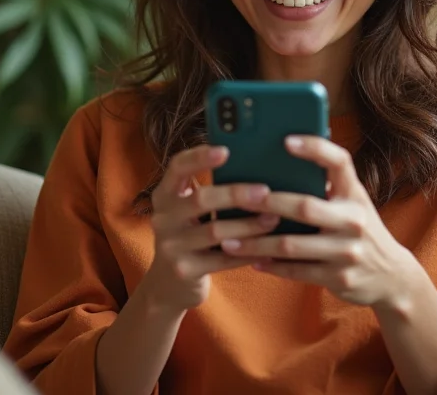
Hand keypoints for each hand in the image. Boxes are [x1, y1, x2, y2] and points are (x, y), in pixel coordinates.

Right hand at [142, 144, 279, 313]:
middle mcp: (162, 218)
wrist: (170, 285)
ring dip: (248, 225)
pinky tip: (268, 246)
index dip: (199, 156)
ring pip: (215, 231)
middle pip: (200, 199)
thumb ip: (209, 189)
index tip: (226, 150)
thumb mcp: (190, 210)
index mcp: (165, 195)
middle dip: (235, 194)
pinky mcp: (185, 271)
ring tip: (273, 218)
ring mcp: (171, 246)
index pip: (177, 167)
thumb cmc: (191, 234)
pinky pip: (223, 260)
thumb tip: (253, 164)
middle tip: (265, 191)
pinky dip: (248, 251)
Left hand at [220, 136, 418, 311]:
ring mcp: (347, 251)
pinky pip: (296, 271)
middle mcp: (354, 219)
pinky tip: (251, 261)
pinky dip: (271, 266)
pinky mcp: (339, 278)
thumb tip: (283, 154)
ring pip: (292, 245)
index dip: (315, 148)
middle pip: (305, 206)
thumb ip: (326, 184)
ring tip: (228, 239)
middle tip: (239, 197)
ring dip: (257, 243)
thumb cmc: (357, 228)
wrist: (392, 276)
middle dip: (269, 202)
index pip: (339, 161)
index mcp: (355, 192)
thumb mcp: (351, 202)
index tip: (286, 140)